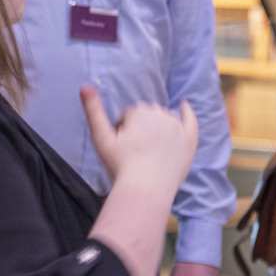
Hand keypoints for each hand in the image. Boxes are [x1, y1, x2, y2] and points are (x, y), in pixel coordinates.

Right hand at [81, 85, 197, 188]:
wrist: (146, 190)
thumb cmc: (120, 166)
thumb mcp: (100, 137)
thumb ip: (92, 110)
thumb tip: (85, 85)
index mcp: (139, 112)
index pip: (129, 116)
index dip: (123, 131)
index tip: (121, 149)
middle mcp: (160, 114)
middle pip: (147, 116)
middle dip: (140, 129)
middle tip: (134, 153)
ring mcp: (177, 127)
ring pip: (165, 119)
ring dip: (158, 128)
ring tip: (150, 151)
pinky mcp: (189, 140)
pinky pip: (190, 120)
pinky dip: (187, 112)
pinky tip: (184, 105)